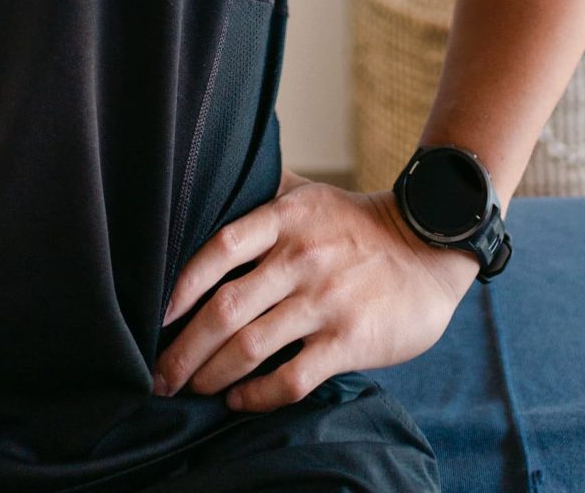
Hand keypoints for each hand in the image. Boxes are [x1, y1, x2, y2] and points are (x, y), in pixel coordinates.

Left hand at [154, 178, 472, 412]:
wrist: (430, 249)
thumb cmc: (358, 227)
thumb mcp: (311, 197)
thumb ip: (263, 197)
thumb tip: (209, 182)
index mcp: (287, 218)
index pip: (219, 248)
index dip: (180, 285)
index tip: (155, 316)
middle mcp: (301, 257)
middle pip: (224, 308)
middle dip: (182, 349)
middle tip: (159, 375)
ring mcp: (325, 301)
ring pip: (250, 348)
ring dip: (211, 376)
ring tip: (191, 389)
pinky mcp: (348, 341)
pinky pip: (291, 378)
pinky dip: (256, 396)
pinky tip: (238, 401)